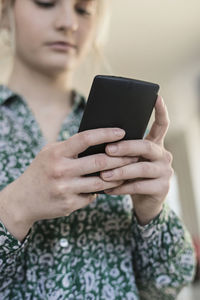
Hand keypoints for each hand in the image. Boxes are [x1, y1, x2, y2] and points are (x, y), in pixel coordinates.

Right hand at [8, 127, 134, 227]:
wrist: (23, 200)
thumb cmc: (40, 171)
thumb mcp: (50, 153)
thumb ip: (71, 147)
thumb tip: (99, 141)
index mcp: (56, 153)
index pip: (85, 138)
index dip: (106, 134)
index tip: (121, 132)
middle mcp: (61, 170)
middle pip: (99, 162)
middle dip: (121, 158)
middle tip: (135, 154)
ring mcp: (65, 189)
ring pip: (101, 182)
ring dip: (117, 176)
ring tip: (128, 171)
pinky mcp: (69, 204)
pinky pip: (92, 195)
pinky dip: (101, 190)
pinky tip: (107, 186)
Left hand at [101, 96, 173, 224]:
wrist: (145, 201)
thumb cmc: (131, 175)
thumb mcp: (128, 161)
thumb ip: (121, 151)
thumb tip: (99, 140)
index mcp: (155, 145)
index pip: (162, 125)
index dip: (160, 111)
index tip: (156, 97)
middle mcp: (163, 155)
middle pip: (146, 146)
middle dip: (126, 147)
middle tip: (108, 149)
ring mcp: (165, 172)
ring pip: (142, 168)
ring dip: (121, 171)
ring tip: (103, 174)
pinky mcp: (161, 188)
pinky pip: (139, 186)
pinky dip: (121, 187)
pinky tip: (108, 189)